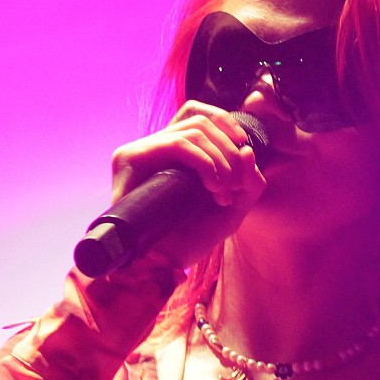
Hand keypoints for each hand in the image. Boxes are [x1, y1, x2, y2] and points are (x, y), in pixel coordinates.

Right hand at [107, 102, 265, 268]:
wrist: (160, 265)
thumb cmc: (191, 239)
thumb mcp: (232, 209)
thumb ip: (248, 182)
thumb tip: (247, 149)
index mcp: (175, 153)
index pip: (196, 113)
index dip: (224, 121)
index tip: (244, 145)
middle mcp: (156, 147)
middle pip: (200, 120)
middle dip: (228, 149)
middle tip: (235, 186)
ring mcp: (141, 152)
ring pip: (193, 131)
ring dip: (220, 158)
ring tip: (223, 192)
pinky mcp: (131, 158)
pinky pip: (179, 145)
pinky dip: (204, 161)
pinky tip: (213, 186)